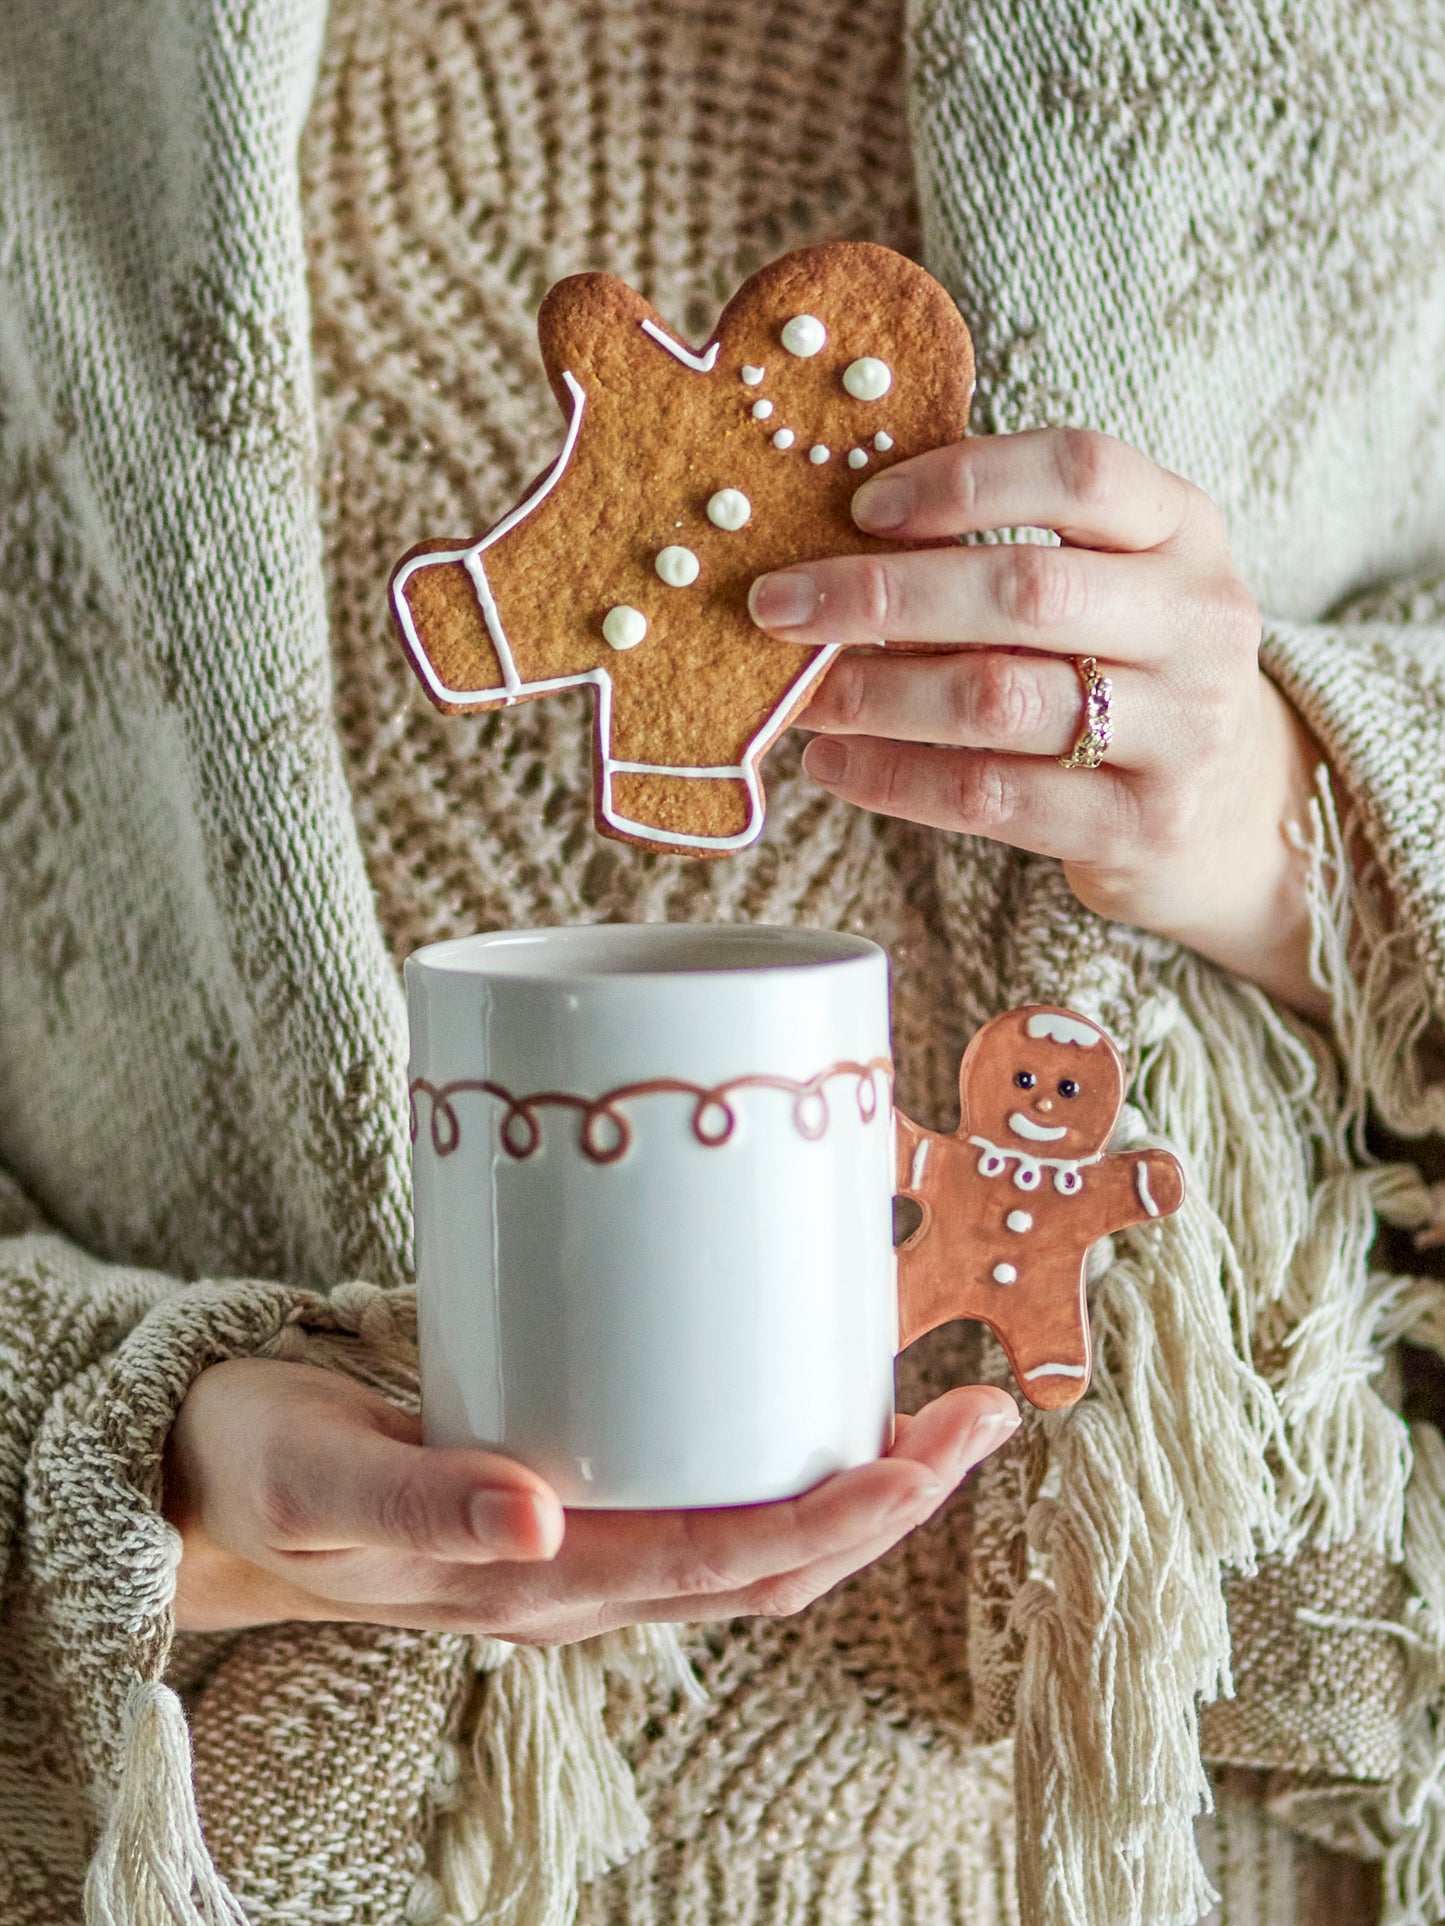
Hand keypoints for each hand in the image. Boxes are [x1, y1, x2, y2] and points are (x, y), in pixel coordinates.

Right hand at [162, 1359, 1020, 1641]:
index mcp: (537, 1583)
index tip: (929, 1452)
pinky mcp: (572, 1493)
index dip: (842, 1517)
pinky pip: (704, 1493)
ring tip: (937, 1403)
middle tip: (981, 1410)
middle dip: (891, 1497)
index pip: (725, 1565)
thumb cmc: (263, 1470)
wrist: (211, 1479)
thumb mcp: (324, 1479)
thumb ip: (428, 1503)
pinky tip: (811, 1391)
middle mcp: (582, 1572)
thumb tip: (545, 1519)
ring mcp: (584, 1541)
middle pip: (774, 1559)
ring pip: (753, 1536)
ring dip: (857, 1482)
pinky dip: (781, 1455)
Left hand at [749, 429, 1327, 1015]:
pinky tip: (835, 764)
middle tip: (777, 605)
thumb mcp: (1104, 584)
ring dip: (875, 693)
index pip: (1080, 471)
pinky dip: (896, 779)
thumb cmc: (1126, 671)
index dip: (962, 480)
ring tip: (800, 694)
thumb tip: (831, 538)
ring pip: (998, 698)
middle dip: (880, 595)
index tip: (859, 507)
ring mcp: (1182, 730)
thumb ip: (999, 550)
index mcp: (1185, 530)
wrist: (1230, 814)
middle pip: (1026, 589)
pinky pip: (993, 796)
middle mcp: (1199, 622)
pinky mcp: (1141, 825)